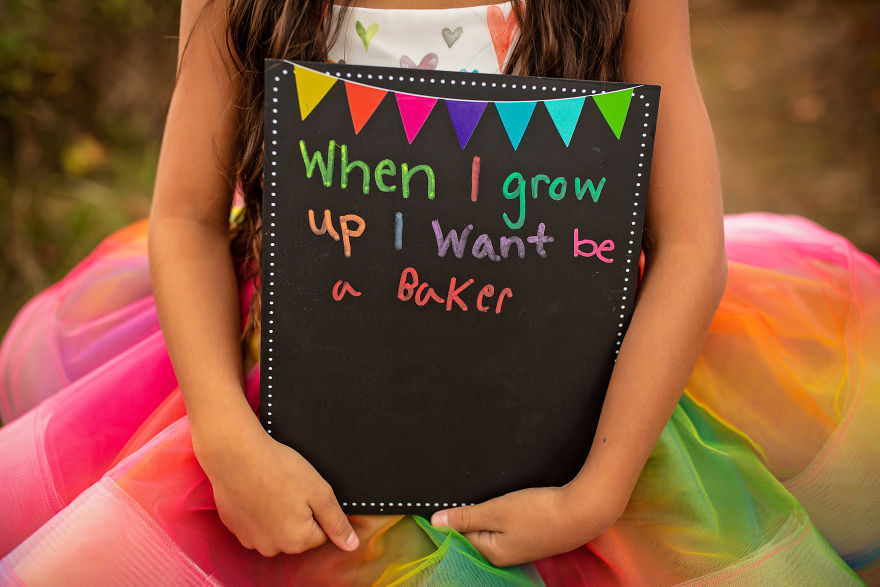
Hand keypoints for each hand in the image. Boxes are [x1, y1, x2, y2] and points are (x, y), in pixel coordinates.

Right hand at [194, 413, 359, 556]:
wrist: (235, 455)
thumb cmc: (279, 470)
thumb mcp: (320, 493)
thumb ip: (336, 522)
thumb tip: (351, 545)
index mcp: (297, 541)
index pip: (321, 534)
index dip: (317, 509)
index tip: (306, 490)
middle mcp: (272, 548)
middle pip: (297, 534)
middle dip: (298, 513)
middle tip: (289, 486)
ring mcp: (250, 539)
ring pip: (275, 529)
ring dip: (276, 513)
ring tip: (271, 487)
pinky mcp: (234, 527)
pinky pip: (254, 523)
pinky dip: (257, 509)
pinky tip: (255, 489)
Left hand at [429, 484, 621, 567]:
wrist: (583, 513)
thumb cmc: (539, 512)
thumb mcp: (496, 510)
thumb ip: (465, 516)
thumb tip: (434, 522)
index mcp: (491, 553)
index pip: (459, 536)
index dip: (453, 517)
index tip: (448, 501)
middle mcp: (503, 556)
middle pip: (475, 533)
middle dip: (472, 514)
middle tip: (482, 498)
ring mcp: (519, 548)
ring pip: (493, 528)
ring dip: (490, 513)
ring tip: (500, 500)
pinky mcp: (532, 537)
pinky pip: (508, 527)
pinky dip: (505, 514)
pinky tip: (512, 503)